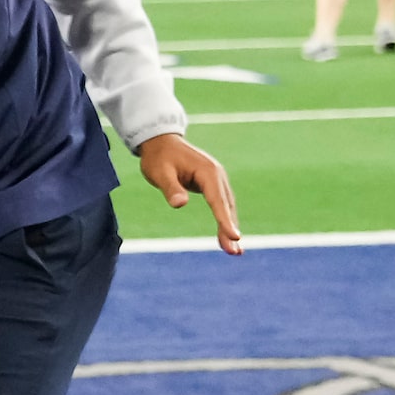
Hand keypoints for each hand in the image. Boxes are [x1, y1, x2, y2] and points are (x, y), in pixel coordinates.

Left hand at [136, 133, 240, 254]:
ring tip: (234, 251)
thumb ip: (171, 188)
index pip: (218, 200)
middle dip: (230, 229)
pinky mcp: (212, 184)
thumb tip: (180, 204)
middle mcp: (217, 175)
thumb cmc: (159, 158)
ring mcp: (217, 179)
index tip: (235, 237)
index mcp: (208, 172)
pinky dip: (224, 220)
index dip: (225, 220)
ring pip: (226, 207)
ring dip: (230, 227)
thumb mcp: (160, 173)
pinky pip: (221, 205)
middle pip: (226, 206)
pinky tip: (226, 236)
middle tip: (235, 252)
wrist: (161, 142)